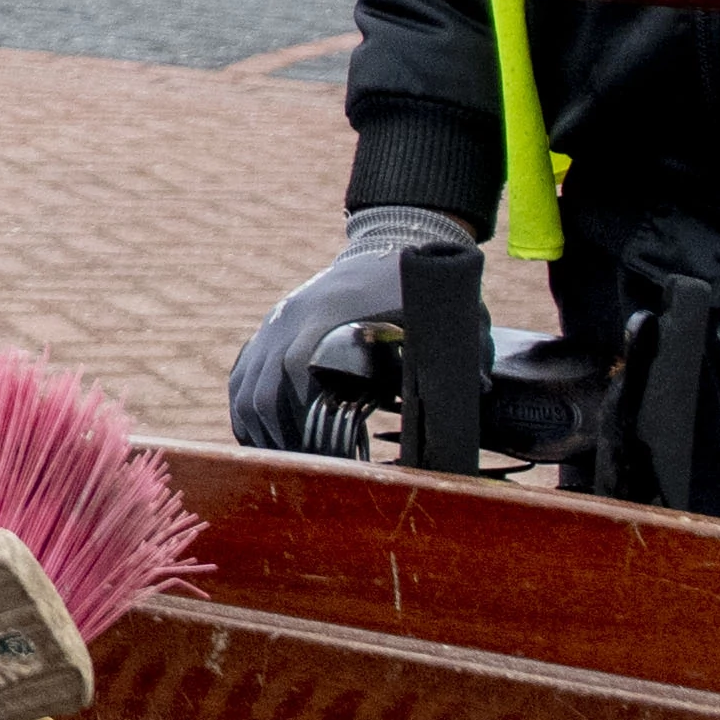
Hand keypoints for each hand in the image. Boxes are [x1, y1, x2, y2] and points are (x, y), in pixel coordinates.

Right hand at [226, 207, 480, 457]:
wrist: (388, 245)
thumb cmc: (420, 289)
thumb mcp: (445, 319)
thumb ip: (459, 355)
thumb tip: (477, 392)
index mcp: (328, 320)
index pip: (295, 381)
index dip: (305, 427)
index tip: (327, 460)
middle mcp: (291, 321)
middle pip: (262, 395)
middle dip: (280, 442)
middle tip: (309, 474)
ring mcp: (275, 324)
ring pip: (246, 390)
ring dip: (260, 431)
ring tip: (285, 464)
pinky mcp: (270, 329)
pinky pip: (242, 376)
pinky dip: (247, 410)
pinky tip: (264, 437)